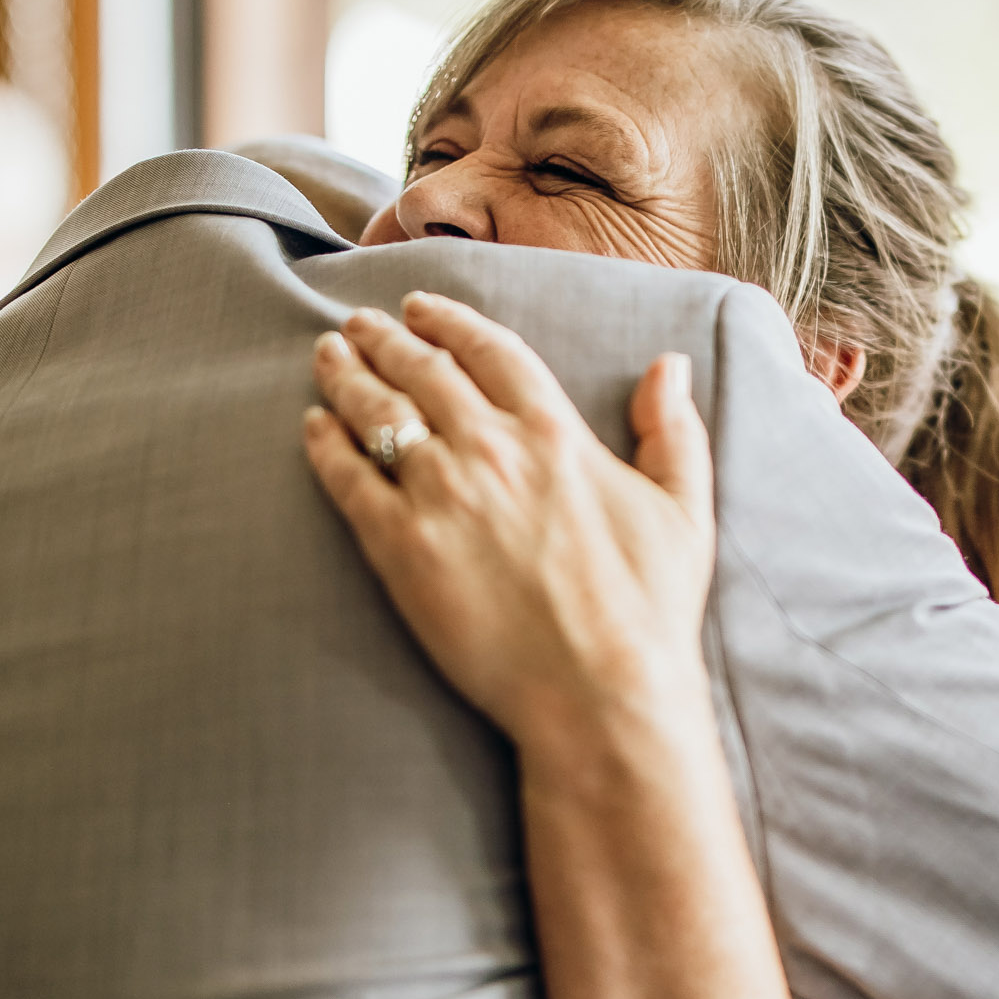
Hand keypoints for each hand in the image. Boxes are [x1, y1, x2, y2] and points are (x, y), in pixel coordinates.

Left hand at [301, 292, 713, 752]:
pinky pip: (348, 478)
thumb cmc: (650, 608)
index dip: (449, 322)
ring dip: (348, 375)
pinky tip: (313, 426)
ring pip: (378, 412)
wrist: (600, 691)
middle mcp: (490, 449)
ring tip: (328, 355)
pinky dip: (326, 444)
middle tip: (360, 324)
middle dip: (385, 339)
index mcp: (555, 432)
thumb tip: (670, 364)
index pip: (489, 351)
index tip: (420, 307)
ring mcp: (439, 495)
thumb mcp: (684, 509)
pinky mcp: (400, 548)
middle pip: (422, 371)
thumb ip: (672, 430)